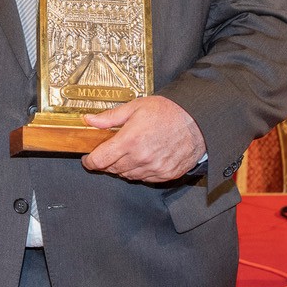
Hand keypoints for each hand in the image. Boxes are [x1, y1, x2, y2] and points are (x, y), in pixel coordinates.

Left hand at [80, 96, 205, 181]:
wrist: (197, 120)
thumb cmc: (167, 111)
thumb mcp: (134, 107)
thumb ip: (109, 118)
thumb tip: (88, 121)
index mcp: (130, 141)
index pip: (100, 160)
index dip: (90, 161)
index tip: (89, 158)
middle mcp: (141, 158)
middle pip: (113, 169)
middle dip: (107, 162)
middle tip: (110, 151)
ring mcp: (154, 168)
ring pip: (128, 175)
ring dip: (124, 167)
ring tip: (129, 152)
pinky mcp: (166, 174)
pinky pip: (145, 179)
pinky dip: (140, 171)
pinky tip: (144, 158)